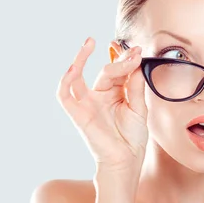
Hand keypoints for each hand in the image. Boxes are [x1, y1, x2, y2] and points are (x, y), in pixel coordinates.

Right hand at [57, 37, 148, 173]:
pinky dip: (66, 80)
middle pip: (106, 71)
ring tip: (90, 42)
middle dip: (119, 60)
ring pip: (78, 76)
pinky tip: (75, 66)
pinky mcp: (77, 114)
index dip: (127, 60)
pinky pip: (64, 94)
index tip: (139, 50)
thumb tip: (136, 63)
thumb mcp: (139, 108)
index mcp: (116, 94)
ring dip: (82, 58)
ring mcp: (87, 104)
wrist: (126, 160)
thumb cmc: (132, 138)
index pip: (119, 72)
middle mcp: (100, 96)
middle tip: (132, 53)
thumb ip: (135, 86)